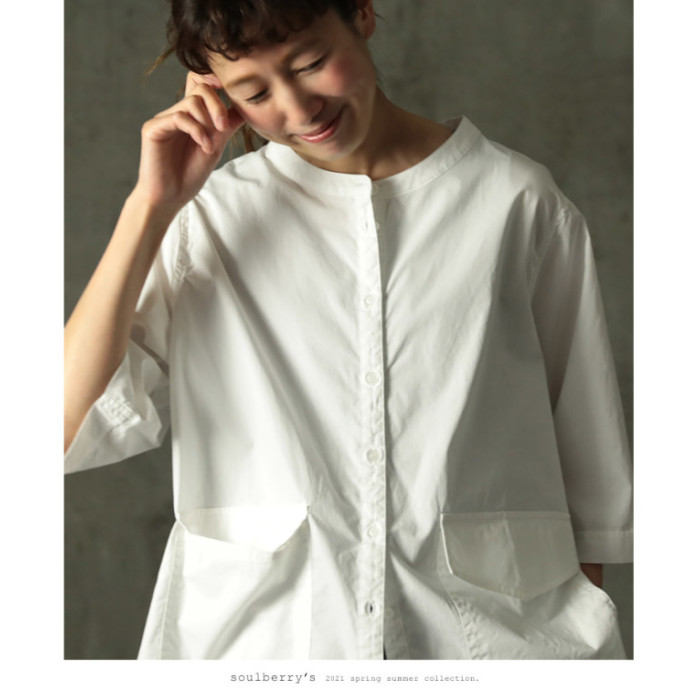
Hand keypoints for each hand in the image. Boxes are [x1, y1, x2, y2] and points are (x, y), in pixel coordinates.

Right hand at [133, 72, 244, 213]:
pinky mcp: (153, 128)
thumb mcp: (215, 146)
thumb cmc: (190, 174)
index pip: (200, 83)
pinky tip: (204, 146)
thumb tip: (244, 107)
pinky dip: (197, 130)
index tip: (231, 94)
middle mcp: (176, 113)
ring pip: (192, 102)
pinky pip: (179, 117)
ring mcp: (164, 119)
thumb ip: (226, 125)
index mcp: (191, 116)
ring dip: (208, 123)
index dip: (215, 80)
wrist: (170, 197)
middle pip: (200, 88)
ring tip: (210, 147)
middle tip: (224, 128)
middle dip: (218, 106)